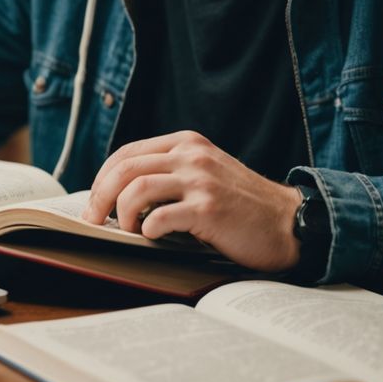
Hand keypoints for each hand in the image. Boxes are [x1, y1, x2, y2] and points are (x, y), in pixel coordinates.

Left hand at [82, 130, 301, 270]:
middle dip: (99, 196)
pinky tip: (150, 238)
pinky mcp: (210, 208)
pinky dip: (147, 229)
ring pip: (136, 188)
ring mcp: (200, 179)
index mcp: (185, 142)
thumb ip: (170, 174)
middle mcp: (190, 155)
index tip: (93, 200)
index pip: (127, 152)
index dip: (102, 177)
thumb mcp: (204, 174)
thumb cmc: (241, 205)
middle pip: (125, 168)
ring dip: (120, 213)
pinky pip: (161, 216)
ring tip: (123, 230)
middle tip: (92, 220)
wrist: (290, 222)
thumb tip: (118, 195)